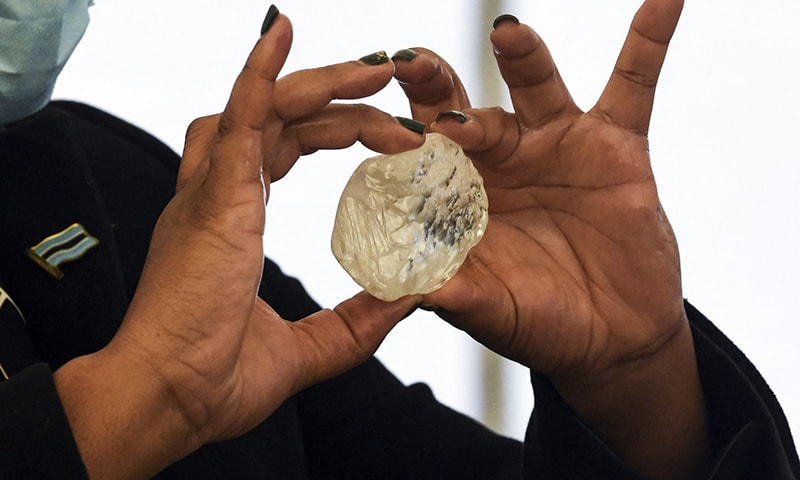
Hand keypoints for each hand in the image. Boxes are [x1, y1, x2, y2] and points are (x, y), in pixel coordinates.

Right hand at [54, 12, 421, 479]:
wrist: (168, 403)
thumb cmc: (214, 379)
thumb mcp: (306, 349)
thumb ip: (354, 324)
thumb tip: (405, 302)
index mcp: (231, 219)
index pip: (286, 148)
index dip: (335, 129)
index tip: (387, 133)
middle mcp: (216, 194)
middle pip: (283, 118)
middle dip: (340, 95)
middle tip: (390, 78)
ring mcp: (211, 191)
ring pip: (266, 108)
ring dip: (320, 80)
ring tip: (376, 67)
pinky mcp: (213, 198)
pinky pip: (239, 118)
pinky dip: (259, 74)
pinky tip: (282, 33)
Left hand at [395, 1, 710, 477]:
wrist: (610, 336)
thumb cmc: (538, 322)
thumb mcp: (493, 312)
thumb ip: (456, 297)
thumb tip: (408, 292)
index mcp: (459, 194)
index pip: (421, 157)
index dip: (398, 140)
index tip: (377, 130)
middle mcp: (502, 158)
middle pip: (461, 104)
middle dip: (435, 83)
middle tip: (412, 64)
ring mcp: (556, 143)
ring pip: (534, 85)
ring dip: (521, 55)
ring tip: (507, 33)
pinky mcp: (616, 144)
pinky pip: (633, 83)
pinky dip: (649, 42)